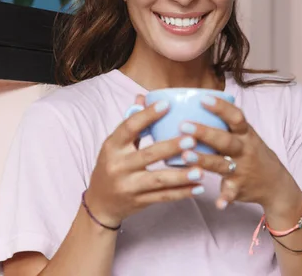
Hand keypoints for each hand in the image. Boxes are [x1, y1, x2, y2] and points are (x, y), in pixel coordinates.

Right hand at [84, 95, 204, 227]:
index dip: (148, 115)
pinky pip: (163, 197)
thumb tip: (143, 97)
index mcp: (112, 146)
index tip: (167, 104)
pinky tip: (199, 187)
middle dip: (171, 147)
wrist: (100, 204)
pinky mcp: (139, 201)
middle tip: (192, 139)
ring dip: (181, 176)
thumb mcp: (116, 145)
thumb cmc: (112, 166)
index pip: (129, 127)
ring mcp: (128, 186)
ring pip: (158, 180)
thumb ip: (132, 123)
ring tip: (201, 170)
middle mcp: (118, 166)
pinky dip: (182, 193)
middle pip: (147, 155)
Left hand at [178, 96, 301, 215]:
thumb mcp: (246, 136)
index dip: (220, 107)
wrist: (275, 183)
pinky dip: (226, 198)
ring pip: (222, 164)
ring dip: (205, 160)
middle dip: (205, 132)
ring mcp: (242, 169)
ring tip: (185, 156)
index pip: (235, 117)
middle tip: (184, 125)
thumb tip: (198, 103)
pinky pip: (231, 193)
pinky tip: (218, 204)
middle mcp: (244, 150)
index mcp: (245, 135)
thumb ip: (227, 125)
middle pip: (225, 139)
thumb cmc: (253, 153)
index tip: (203, 98)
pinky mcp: (239, 187)